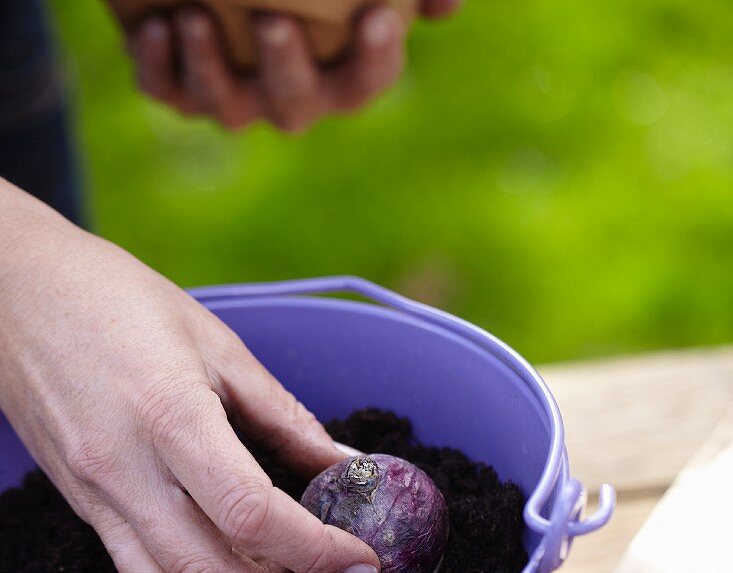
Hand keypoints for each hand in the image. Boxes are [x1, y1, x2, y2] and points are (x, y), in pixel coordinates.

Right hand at [0, 181, 379, 572]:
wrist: (12, 294)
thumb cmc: (117, 301)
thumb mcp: (216, 344)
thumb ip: (283, 417)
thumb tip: (345, 468)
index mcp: (168, 414)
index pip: (251, 513)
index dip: (318, 550)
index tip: (365, 561)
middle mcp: (125, 471)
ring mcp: (98, 498)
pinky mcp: (86, 511)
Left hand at [127, 1, 462, 132]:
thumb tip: (447, 4)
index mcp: (337, 74)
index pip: (367, 81)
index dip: (375, 59)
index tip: (376, 16)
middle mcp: (287, 97)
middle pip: (294, 107)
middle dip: (285, 73)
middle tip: (273, 22)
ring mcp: (232, 97)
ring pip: (226, 108)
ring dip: (210, 71)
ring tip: (195, 18)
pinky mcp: (178, 84)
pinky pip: (166, 90)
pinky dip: (157, 67)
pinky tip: (154, 27)